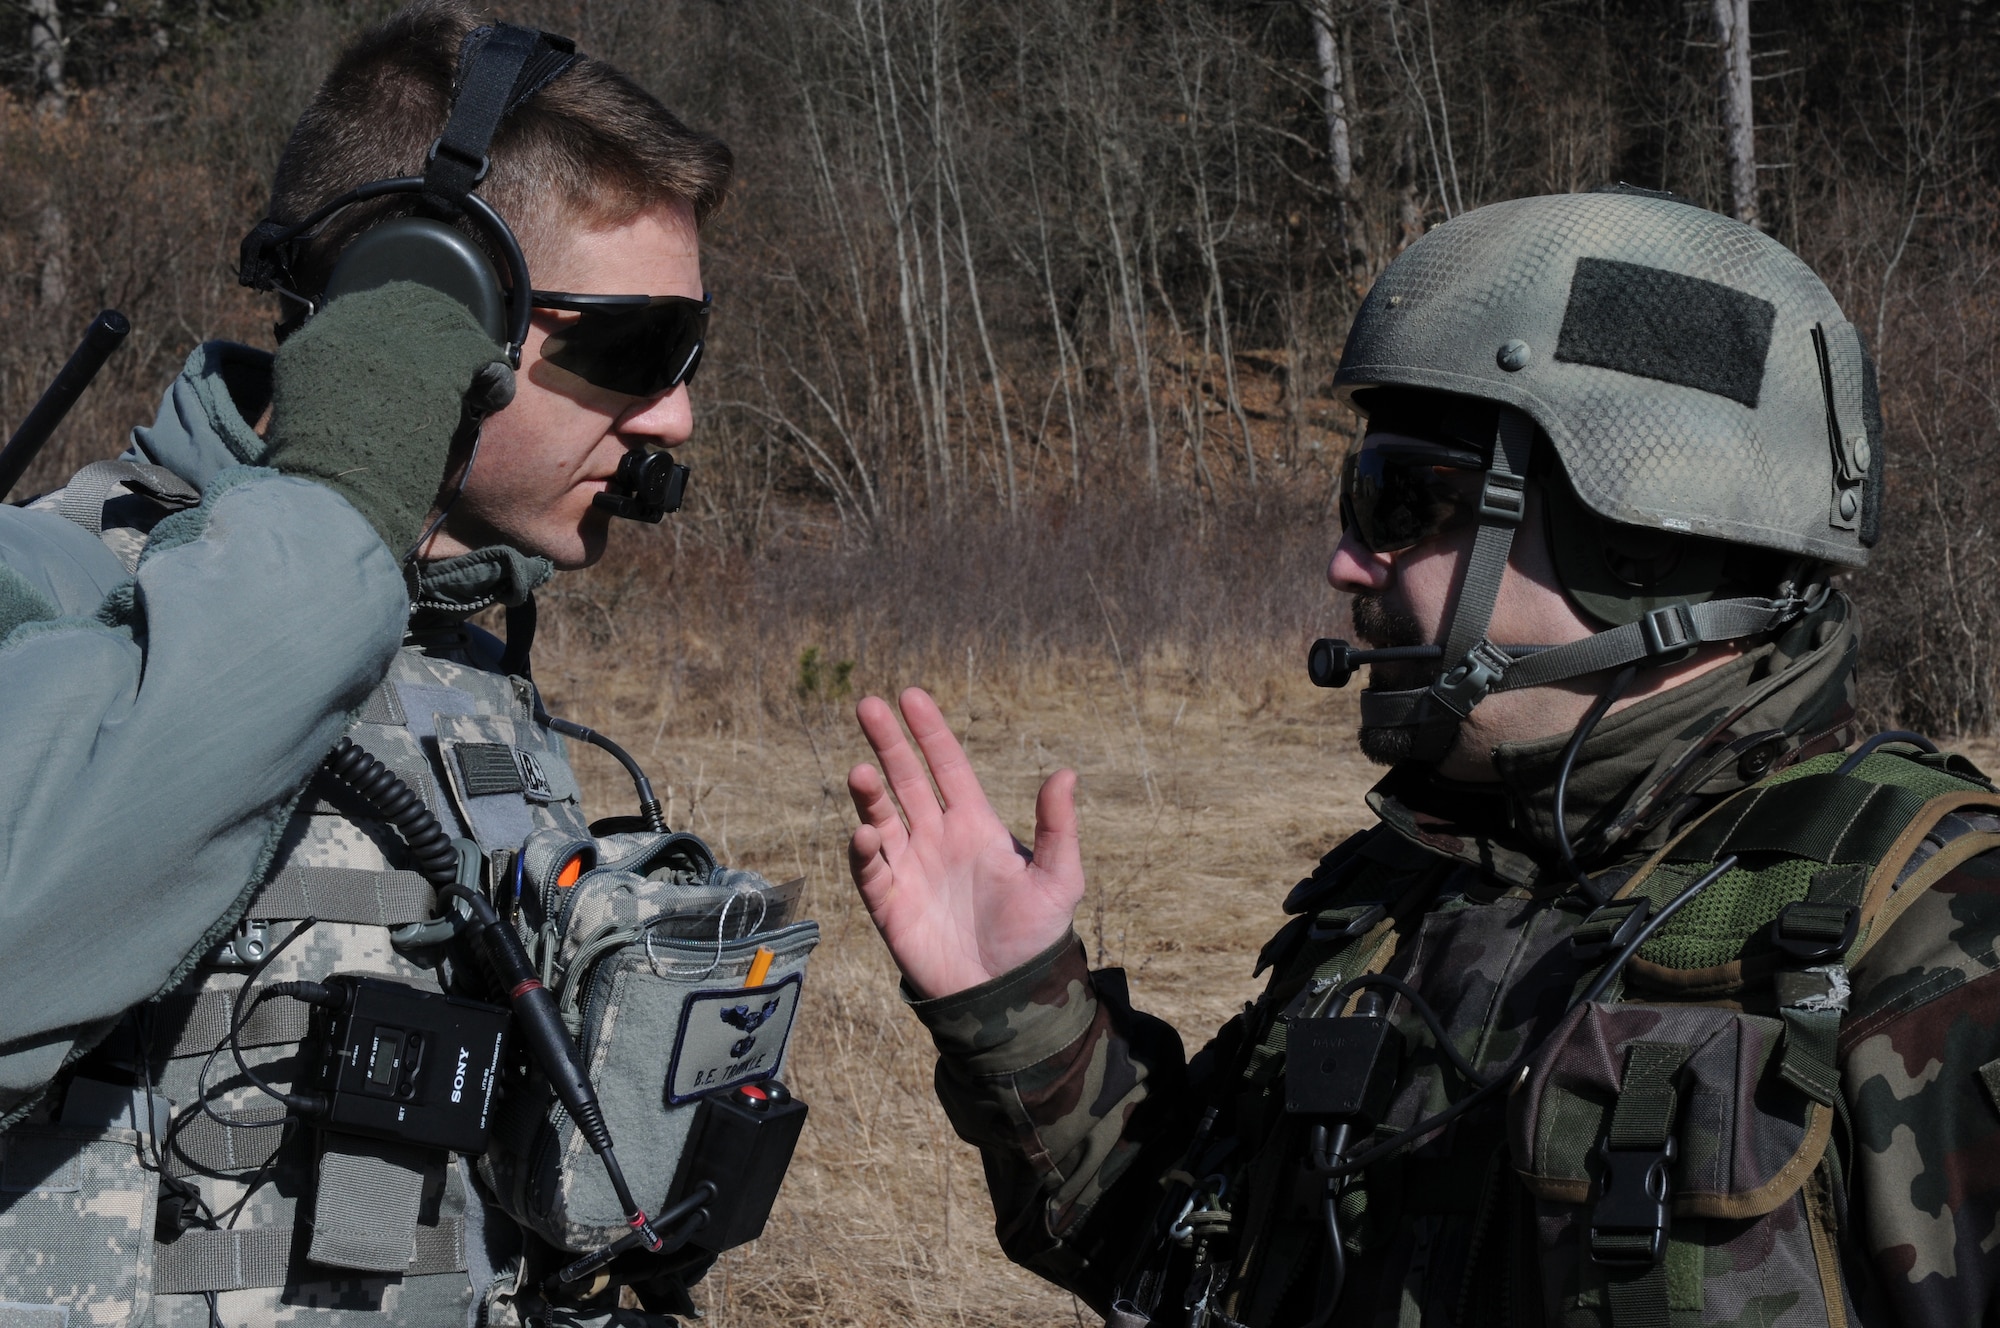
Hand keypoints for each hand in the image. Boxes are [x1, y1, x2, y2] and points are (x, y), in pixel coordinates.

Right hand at [264, 281, 513, 555]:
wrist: (332, 499)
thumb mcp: (311, 412)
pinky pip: (476, 351)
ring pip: (448, 322)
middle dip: (442, 325)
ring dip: (469, 347)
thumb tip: (367, 379)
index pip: (370, 307)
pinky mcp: (433, 370)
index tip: (422, 341)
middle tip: (463, 351)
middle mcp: (352, 329)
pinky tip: (498, 390)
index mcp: (317, 340)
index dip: (404, 321)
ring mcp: (394, 346)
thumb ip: (337, 382)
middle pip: (412, 303)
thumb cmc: (321, 477)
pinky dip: (493, 371)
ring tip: (483, 371)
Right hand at [847, 688, 1085, 999]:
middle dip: (888, 743)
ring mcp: (911, 869)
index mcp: (974, 826)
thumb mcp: (1060, 880)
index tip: (910, 695)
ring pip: (881, 818)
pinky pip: (871, 871)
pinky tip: (867, 833)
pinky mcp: (891, 905)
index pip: (946, 767)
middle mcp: (937, 839)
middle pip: (906, 780)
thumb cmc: (1036, 938)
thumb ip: (1059, 828)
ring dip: (869, 794)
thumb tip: (1066, 773)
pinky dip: (865, 851)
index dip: (929, 732)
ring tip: (861, 771)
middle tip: (869, 705)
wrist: (1007, 998)